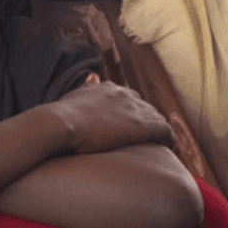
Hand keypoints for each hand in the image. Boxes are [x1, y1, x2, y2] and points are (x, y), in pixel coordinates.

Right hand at [48, 79, 172, 154]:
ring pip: (156, 117)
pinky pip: (164, 130)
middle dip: (147, 120)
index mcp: (107, 88)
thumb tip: (89, 79)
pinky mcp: (141, 125)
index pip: (128, 98)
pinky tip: (167, 148)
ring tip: (157, 145)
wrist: (61, 123)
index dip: (131, 113)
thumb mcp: (73, 97)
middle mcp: (123, 93)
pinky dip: (167, 139)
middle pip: (144, 107)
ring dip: (157, 130)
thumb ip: (84, 89)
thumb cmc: (60, 117)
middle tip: (146, 139)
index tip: (129, 127)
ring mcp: (133, 108)